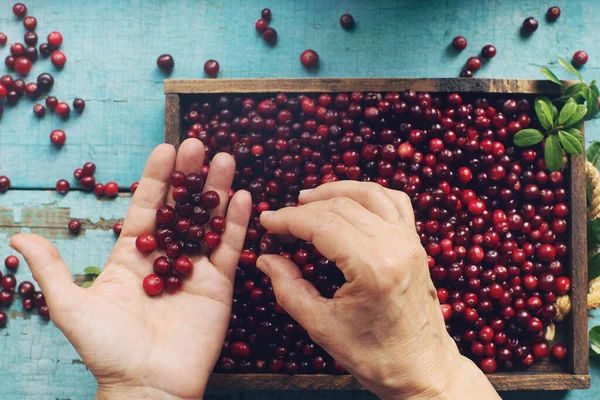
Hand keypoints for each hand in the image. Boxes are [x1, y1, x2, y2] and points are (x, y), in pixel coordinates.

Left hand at [10, 139, 251, 399]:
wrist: (146, 387)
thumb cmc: (107, 351)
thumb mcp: (71, 307)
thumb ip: (52, 269)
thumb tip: (17, 237)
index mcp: (132, 256)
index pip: (146, 208)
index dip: (156, 179)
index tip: (165, 149)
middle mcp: (166, 258)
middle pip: (180, 209)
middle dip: (189, 177)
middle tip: (197, 144)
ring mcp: (194, 270)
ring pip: (207, 222)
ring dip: (216, 191)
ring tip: (223, 159)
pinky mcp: (219, 285)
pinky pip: (229, 248)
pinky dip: (236, 223)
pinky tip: (242, 196)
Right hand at [257, 181, 498, 399]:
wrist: (422, 369)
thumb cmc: (375, 356)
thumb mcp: (322, 327)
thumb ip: (289, 288)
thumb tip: (266, 259)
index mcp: (372, 266)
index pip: (322, 224)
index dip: (289, 219)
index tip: (267, 221)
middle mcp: (395, 245)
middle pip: (341, 206)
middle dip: (304, 208)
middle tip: (280, 219)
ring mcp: (410, 242)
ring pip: (370, 195)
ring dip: (335, 191)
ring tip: (307, 199)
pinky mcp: (416, 244)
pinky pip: (394, 203)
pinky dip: (369, 194)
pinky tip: (350, 200)